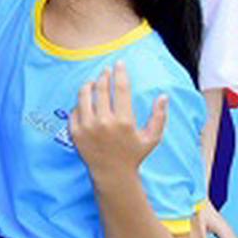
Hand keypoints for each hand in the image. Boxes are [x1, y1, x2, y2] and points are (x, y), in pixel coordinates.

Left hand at [69, 64, 167, 180]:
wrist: (112, 174)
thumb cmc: (133, 155)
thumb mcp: (152, 138)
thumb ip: (159, 116)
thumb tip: (163, 96)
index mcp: (124, 122)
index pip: (121, 89)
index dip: (120, 73)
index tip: (119, 63)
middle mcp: (103, 123)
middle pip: (101, 88)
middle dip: (104, 75)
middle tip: (106, 70)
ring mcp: (87, 127)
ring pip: (84, 95)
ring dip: (90, 84)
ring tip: (95, 82)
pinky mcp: (74, 132)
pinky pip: (75, 109)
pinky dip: (81, 102)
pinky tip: (87, 100)